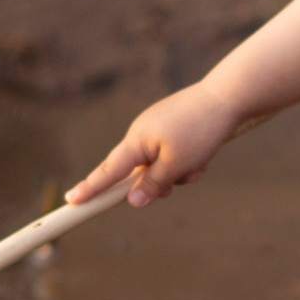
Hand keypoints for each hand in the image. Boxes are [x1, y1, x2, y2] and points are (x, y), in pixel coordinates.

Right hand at [66, 82, 249, 207]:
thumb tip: (131, 202)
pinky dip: (187, 162)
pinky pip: (173, 156)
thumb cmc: (200, 131)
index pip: (107, 172)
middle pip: (139, 174)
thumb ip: (152, 185)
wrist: (227, 97)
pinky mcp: (171, 127)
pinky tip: (205, 154)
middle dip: (162, 183)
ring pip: (160, 168)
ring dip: (180, 173)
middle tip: (181, 177)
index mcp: (136, 141)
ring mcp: (156, 129)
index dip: (90, 188)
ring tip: (200, 163)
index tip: (71, 201)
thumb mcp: (177, 165)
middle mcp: (141, 134)